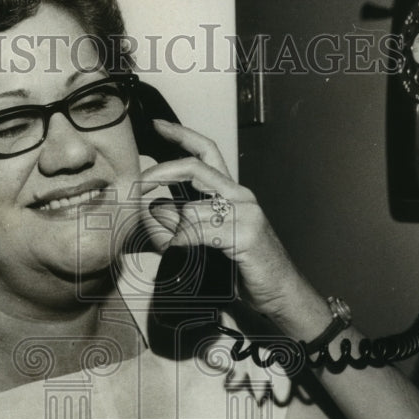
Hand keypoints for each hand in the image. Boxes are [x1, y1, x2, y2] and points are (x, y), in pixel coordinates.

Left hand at [137, 119, 306, 323]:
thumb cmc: (243, 269)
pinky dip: (182, 244)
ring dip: (170, 232)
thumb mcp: (205, 241)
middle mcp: (240, 196)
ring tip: (170, 250)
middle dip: (160, 173)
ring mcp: (246, 214)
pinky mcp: (246, 234)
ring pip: (191, 209)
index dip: (181, 135)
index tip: (158, 126)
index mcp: (231, 193)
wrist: (280, 293)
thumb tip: (154, 208)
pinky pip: (199, 232)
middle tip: (138, 184)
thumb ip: (179, 223)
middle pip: (195, 167)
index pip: (207, 152)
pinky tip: (181, 254)